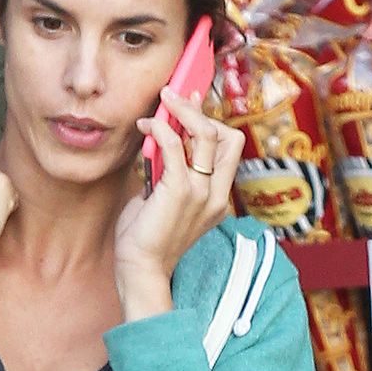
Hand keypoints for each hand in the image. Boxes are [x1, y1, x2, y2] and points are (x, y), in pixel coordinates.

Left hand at [114, 90, 243, 319]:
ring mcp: (202, 193)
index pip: (229, 149)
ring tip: (160, 105)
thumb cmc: (145, 239)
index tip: (188, 104)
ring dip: (182, 111)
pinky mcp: (181, 191)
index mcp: (217, 198)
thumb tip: (161, 138)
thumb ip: (167, 171)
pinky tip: (147, 126)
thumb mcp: (162, 199)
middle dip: (201, 113)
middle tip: (174, 101)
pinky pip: (176, 144)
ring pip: (207, 134)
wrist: (141, 270)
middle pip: (230, 137)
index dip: (210, 122)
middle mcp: (217, 195)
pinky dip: (161, 127)